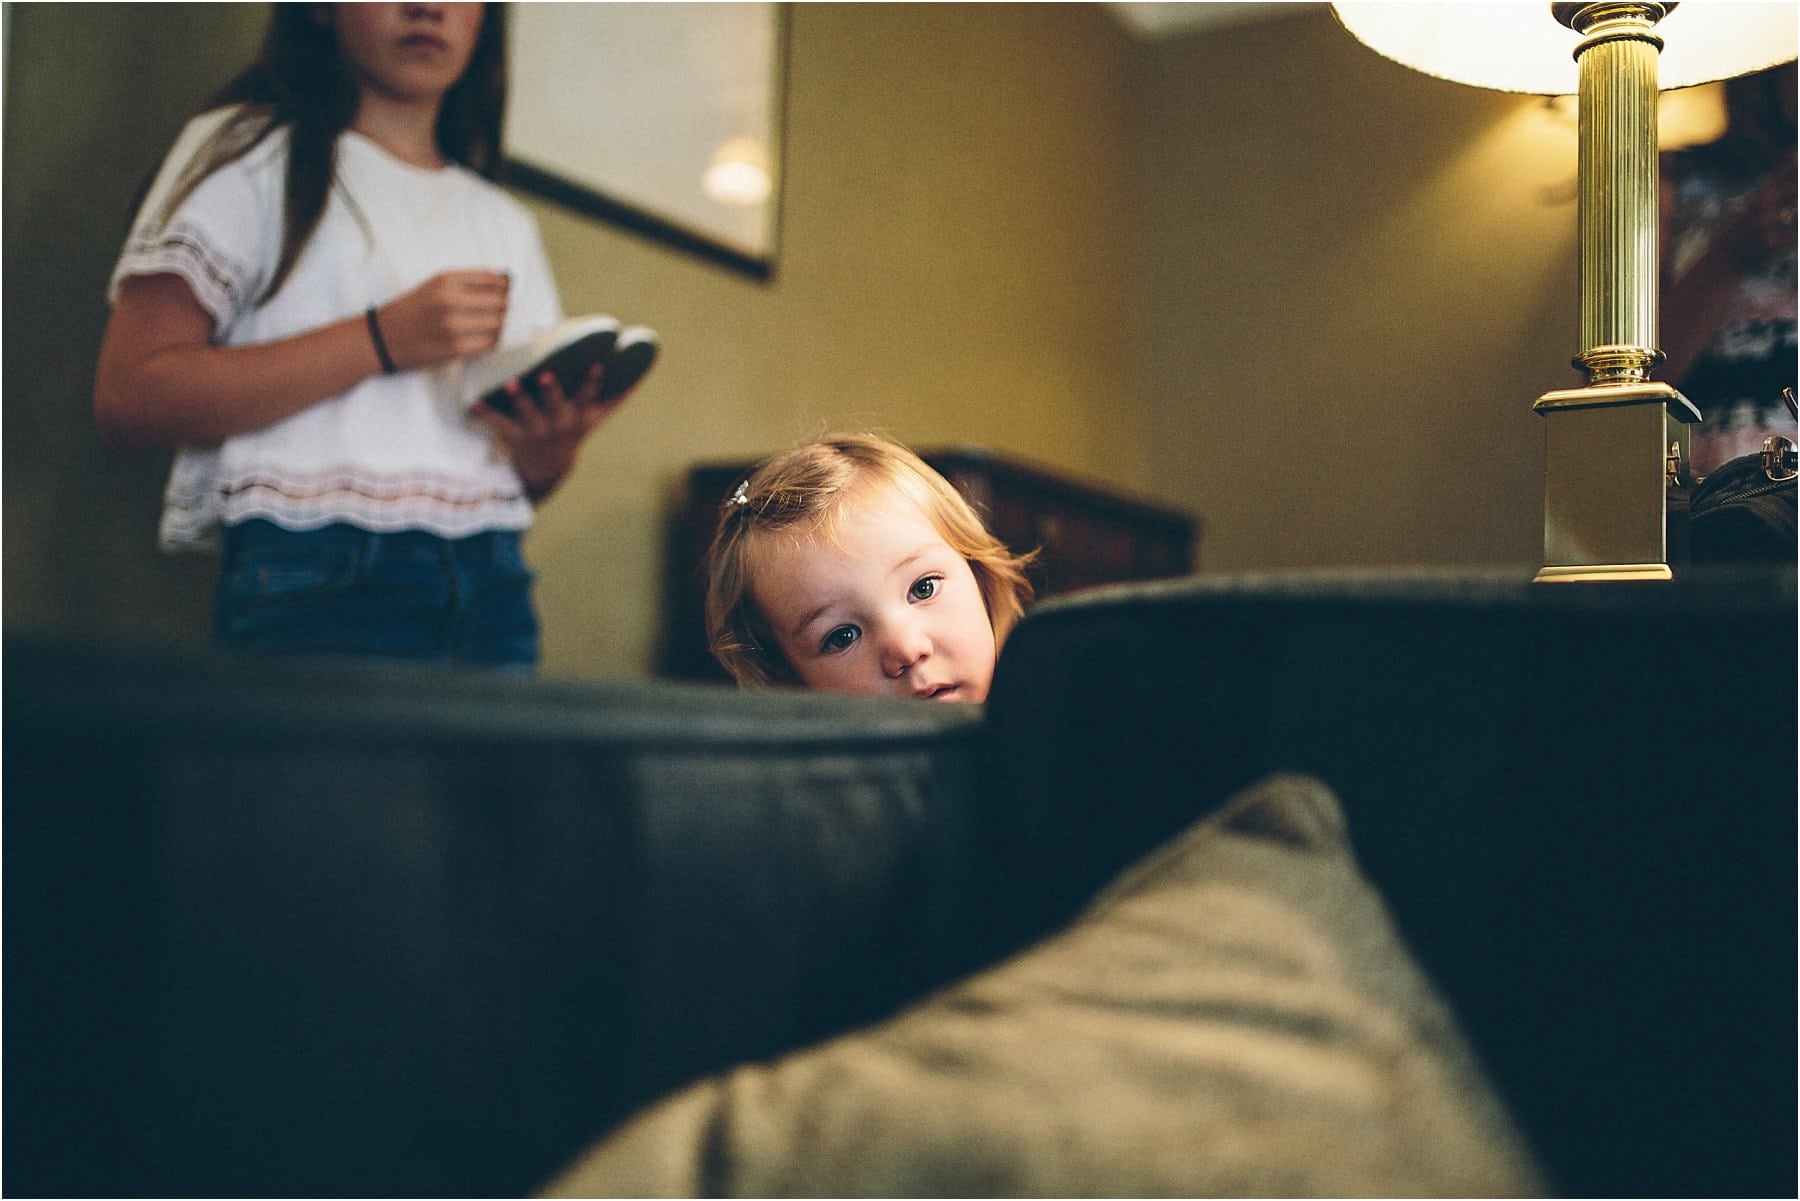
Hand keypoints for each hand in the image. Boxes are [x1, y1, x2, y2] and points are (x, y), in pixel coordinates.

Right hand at [372, 270, 509, 371]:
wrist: (383, 338)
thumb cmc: (411, 310)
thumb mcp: (433, 285)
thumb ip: (466, 282)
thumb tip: (503, 283)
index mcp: (446, 280)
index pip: (493, 279)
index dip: (507, 287)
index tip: (509, 293)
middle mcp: (450, 300)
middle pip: (500, 302)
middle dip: (506, 308)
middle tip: (505, 312)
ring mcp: (454, 325)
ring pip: (498, 324)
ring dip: (502, 326)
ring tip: (495, 326)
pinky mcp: (456, 348)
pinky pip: (490, 343)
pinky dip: (493, 341)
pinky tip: (487, 338)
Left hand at [471, 361, 635, 501]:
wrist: (548, 471)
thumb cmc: (571, 434)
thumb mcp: (594, 420)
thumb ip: (614, 400)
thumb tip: (639, 379)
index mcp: (579, 417)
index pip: (590, 397)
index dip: (594, 382)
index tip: (598, 364)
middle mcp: (560, 424)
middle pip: (559, 405)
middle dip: (553, 391)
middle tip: (547, 375)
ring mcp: (538, 432)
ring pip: (529, 414)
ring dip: (520, 398)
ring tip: (510, 384)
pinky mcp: (517, 438)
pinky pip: (500, 424)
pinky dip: (487, 414)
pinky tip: (475, 403)